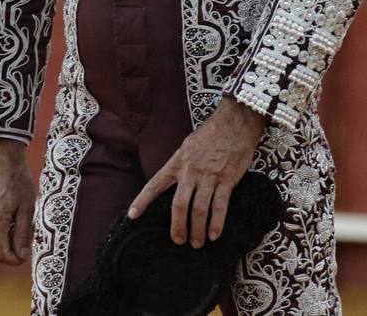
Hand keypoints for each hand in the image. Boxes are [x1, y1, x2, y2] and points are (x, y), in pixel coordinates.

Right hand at [0, 139, 35, 265]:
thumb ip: (23, 234)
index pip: (0, 255)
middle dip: (8, 253)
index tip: (26, 254)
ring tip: (16, 227)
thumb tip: (22, 256)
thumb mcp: (27, 208)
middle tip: (24, 241)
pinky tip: (7, 221)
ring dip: (1, 244)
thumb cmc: (18, 181)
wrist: (2, 159)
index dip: (14, 260)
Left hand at [129, 97, 266, 247]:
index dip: (142, 201)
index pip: (155, 184)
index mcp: (177, 163)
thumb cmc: (211, 134)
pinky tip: (214, 235)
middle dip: (177, 226)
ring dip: (198, 230)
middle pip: (179, 205)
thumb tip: (175, 180)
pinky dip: (217, 223)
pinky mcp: (227, 180)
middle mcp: (190, 172)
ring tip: (197, 243)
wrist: (234, 123)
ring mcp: (209, 177)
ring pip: (199, 209)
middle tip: (178, 240)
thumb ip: (180, 164)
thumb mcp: (187, 146)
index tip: (132, 216)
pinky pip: (220, 206)